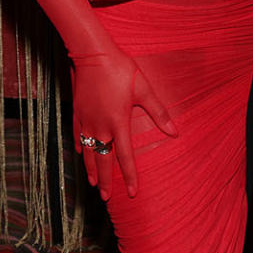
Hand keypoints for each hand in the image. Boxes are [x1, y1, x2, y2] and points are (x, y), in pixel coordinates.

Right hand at [71, 48, 176, 199]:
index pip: (125, 158)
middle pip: (102, 161)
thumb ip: (159, 112)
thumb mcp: (144, 90)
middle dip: (104, 181)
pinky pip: (78, 135)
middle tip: (105, 198)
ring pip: (88, 151)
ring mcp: (86, 120)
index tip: (132, 193)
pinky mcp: (77, 111)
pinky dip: (81, 147)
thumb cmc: (121, 69)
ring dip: (91, 169)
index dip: (129, 177)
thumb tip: (175, 132)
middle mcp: (101, 127)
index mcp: (119, 123)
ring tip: (93, 183)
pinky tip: (81, 153)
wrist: (92, 54)